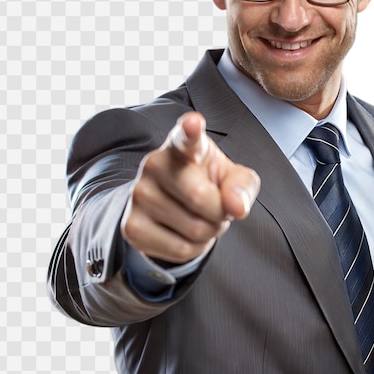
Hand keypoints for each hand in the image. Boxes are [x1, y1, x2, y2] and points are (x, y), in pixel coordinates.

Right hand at [121, 111, 260, 263]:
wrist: (175, 205)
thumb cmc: (210, 183)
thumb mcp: (233, 178)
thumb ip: (242, 186)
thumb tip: (237, 208)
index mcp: (182, 144)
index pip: (186, 137)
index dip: (190, 130)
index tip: (194, 123)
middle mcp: (155, 164)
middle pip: (201, 198)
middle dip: (221, 212)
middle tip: (218, 208)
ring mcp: (139, 195)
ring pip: (194, 229)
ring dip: (209, 232)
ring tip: (200, 217)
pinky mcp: (131, 226)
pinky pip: (180, 250)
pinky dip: (195, 249)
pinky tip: (186, 234)